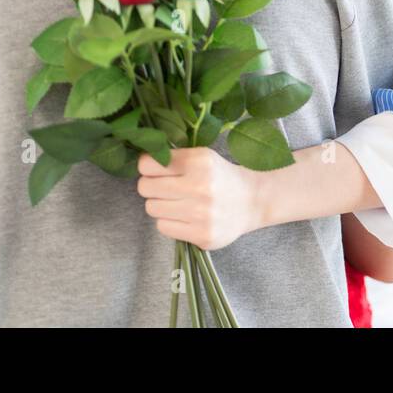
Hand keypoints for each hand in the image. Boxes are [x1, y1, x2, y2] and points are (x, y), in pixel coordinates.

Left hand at [137, 148, 262, 250]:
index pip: (147, 165)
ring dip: (160, 205)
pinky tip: (184, 216)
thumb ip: (173, 158)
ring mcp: (201, 214)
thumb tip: (139, 164)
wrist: (252, 201)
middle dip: (151, 186)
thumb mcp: (202, 157)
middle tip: (164, 187)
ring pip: (152, 209)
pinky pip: (163, 227)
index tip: (154, 169)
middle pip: (145, 188)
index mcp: (199, 162)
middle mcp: (200, 187)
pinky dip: (170, 222)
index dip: (147, 167)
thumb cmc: (220, 176)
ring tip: (177, 202)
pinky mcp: (202, 235)